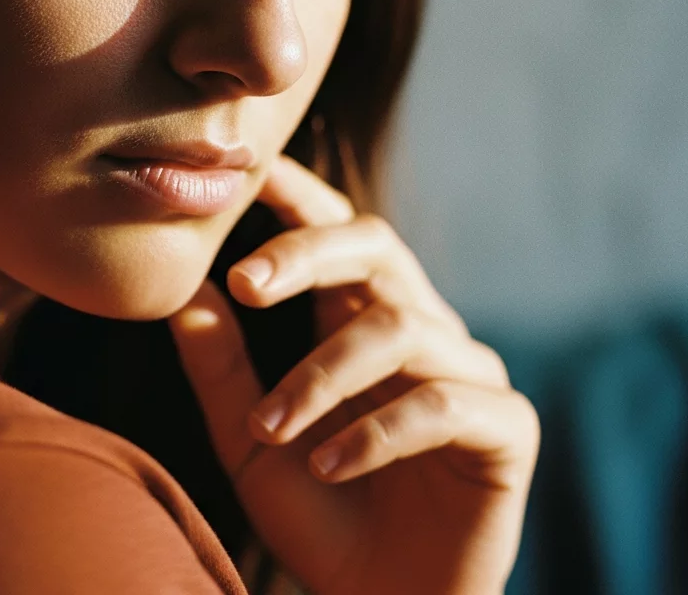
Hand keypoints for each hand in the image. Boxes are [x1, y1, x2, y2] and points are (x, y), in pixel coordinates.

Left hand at [168, 155, 538, 594]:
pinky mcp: (505, 430)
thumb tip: (182, 291)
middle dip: (310, 252)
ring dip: (322, 375)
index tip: (257, 169)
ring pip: (400, 329)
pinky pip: (441, 404)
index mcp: (363, 323)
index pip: (341, 236)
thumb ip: (220, 369)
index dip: (304, 196)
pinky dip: (374, 432)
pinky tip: (328, 468)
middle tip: (245, 282)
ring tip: (270, 429)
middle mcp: (422, 333)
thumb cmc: (320, 518)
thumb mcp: (252, 442)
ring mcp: (470, 376)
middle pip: (379, 247)